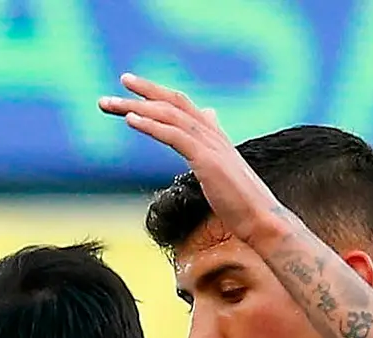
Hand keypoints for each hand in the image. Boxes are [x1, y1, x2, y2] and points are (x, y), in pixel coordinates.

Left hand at [98, 74, 287, 245]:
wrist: (263, 221)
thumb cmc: (242, 204)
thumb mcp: (223, 171)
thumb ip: (213, 148)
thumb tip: (210, 124)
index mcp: (215, 136)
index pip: (183, 105)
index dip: (158, 93)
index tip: (132, 87)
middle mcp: (213, 134)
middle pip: (173, 103)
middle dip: (144, 91)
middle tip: (120, 81)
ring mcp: (211, 146)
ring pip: (168, 115)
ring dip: (136, 106)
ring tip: (109, 103)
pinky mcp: (208, 160)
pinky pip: (174, 135)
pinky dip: (151, 125)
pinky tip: (130, 119)